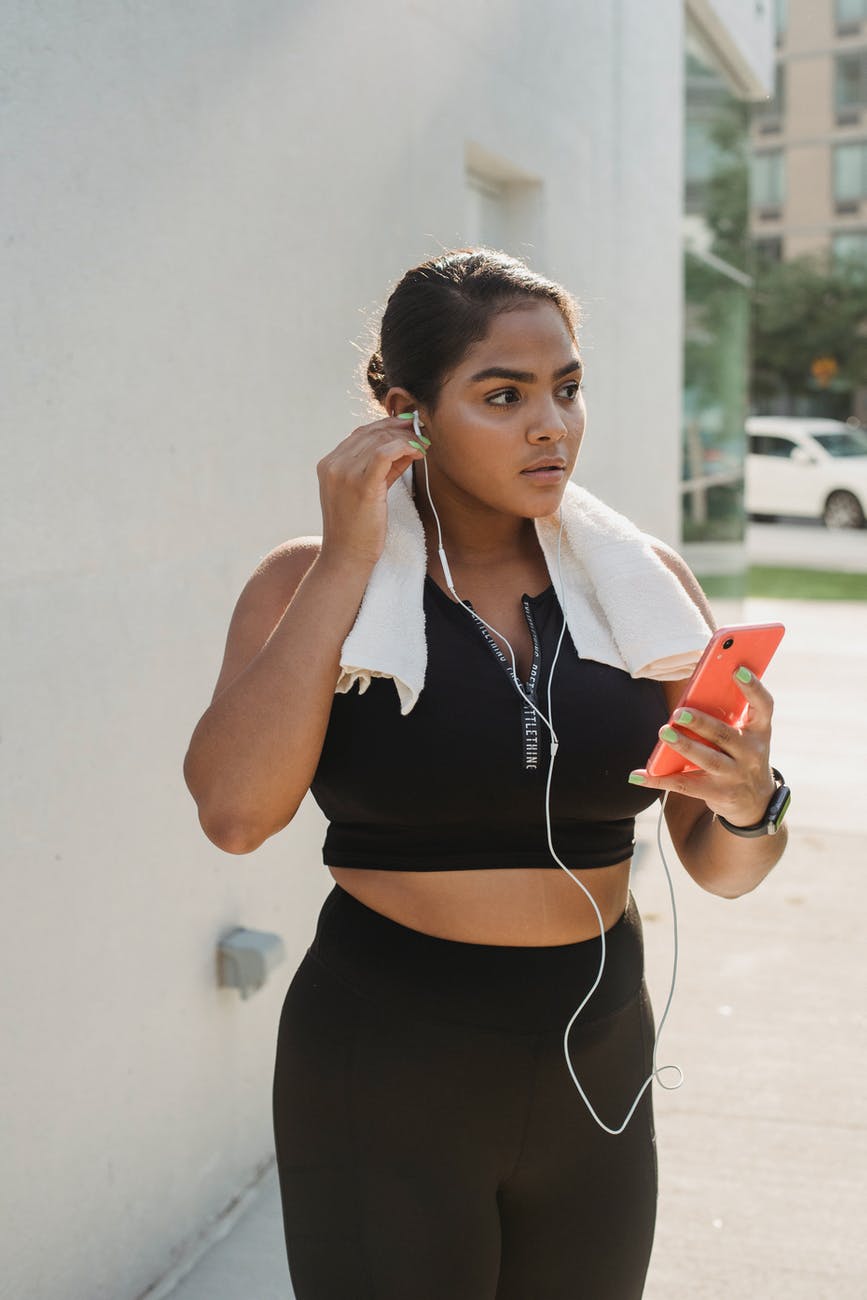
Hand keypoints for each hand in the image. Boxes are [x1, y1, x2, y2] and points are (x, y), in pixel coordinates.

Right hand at [317, 415, 427, 570]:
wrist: (346, 557)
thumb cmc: (357, 529)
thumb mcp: (365, 492)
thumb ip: (382, 469)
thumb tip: (406, 448)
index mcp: (329, 464)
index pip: (360, 433)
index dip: (387, 426)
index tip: (408, 428)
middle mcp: (333, 465)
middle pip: (371, 433)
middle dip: (400, 428)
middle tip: (421, 431)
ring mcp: (344, 474)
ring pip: (380, 440)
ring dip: (406, 438)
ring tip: (423, 444)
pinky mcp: (361, 485)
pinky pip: (385, 453)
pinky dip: (404, 446)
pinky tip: (418, 452)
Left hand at [630, 668, 776, 826]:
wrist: (755, 801)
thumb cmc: (741, 755)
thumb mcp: (745, 735)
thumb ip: (726, 716)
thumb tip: (688, 696)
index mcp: (759, 730)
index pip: (763, 705)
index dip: (752, 687)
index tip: (737, 669)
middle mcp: (752, 753)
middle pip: (725, 735)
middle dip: (702, 723)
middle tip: (679, 712)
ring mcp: (736, 775)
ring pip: (708, 759)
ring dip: (684, 746)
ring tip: (664, 733)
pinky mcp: (719, 794)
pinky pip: (685, 785)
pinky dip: (659, 779)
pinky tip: (639, 775)